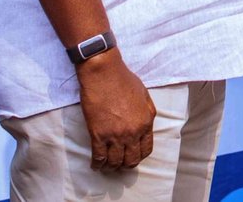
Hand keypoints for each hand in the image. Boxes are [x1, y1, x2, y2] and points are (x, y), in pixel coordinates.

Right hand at [76, 51, 154, 170]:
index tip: (133, 157)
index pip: (146, 149)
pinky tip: (95, 165)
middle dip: (126, 165)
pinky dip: (97, 164)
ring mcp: (115, 135)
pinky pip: (99, 157)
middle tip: (120, 165)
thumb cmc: (125, 81)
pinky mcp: (98, 135)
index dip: (139, 156)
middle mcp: (133, 132)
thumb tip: (144, 125)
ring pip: (115, 162)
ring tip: (107, 166)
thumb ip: (146, 113)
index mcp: (146, 122)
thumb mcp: (145, 97)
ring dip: (111, 167)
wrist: (105, 75)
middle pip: (131, 160)